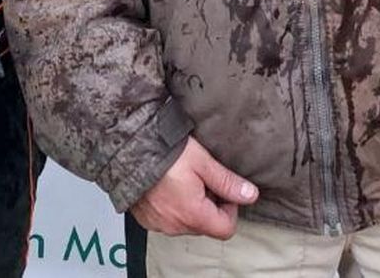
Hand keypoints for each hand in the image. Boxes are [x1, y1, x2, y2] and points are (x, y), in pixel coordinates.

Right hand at [129, 137, 257, 238]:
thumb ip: (228, 182)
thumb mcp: (203, 162)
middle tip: (201, 178)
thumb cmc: (164, 153)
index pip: (226, 229)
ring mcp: (159, 224)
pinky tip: (168, 185)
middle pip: (206, 225)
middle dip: (209, 204)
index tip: (223, 190)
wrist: (129, 149)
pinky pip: (167, 220)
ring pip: (186, 223)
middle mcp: (175, 225)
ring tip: (183, 179)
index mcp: (193, 215)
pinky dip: (172, 207)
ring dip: (190, 206)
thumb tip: (250, 195)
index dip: (230, 208)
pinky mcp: (146, 219)